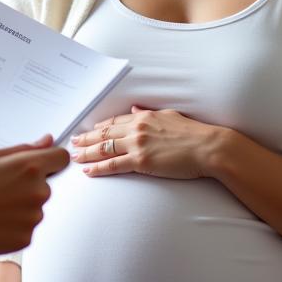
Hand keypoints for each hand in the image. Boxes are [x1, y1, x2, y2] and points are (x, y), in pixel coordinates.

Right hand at [0, 137, 68, 253]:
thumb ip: (25, 148)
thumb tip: (47, 141)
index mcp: (31, 167)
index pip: (61, 158)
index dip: (51, 160)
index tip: (42, 164)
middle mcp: (39, 192)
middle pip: (46, 185)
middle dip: (30, 186)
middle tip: (3, 189)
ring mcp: (34, 216)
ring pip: (36, 207)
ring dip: (23, 207)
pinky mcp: (28, 237)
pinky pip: (28, 227)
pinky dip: (16, 225)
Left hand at [71, 105, 229, 179]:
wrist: (208, 147)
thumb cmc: (194, 133)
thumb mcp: (170, 116)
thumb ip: (150, 114)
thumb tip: (135, 110)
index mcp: (144, 117)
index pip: (115, 122)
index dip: (99, 128)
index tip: (89, 131)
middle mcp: (137, 128)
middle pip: (104, 134)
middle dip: (86, 139)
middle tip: (73, 143)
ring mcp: (138, 145)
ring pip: (104, 149)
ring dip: (86, 153)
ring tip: (74, 156)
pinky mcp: (141, 162)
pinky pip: (113, 165)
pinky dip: (98, 168)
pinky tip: (88, 171)